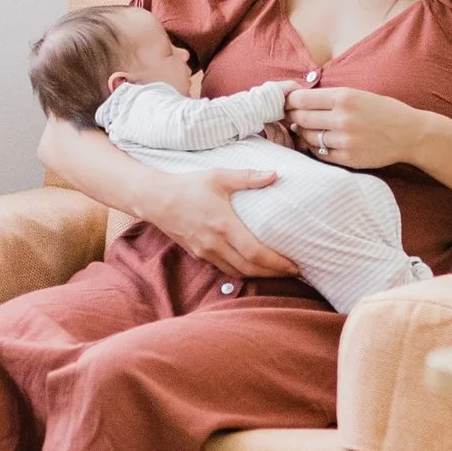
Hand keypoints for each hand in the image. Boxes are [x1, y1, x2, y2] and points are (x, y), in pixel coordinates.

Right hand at [146, 168, 297, 277]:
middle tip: (294, 272)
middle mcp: (215, 244)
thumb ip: (248, 177)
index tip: (295, 265)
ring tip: (278, 272)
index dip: (277, 263)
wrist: (156, 199)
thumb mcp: (218, 176)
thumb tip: (275, 174)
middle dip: (274, 274)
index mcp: (223, 225)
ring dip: (259, 276)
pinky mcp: (199, 255)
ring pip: (237, 273)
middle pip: (249, 269)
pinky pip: (225, 270)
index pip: (255, 253)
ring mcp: (205, 252)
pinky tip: (253, 268)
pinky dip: (243, 273)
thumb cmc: (188, 186)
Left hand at [285, 85, 428, 173]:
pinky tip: (319, 142)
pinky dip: (315, 147)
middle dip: (292, 117)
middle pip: (301, 119)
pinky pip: (320, 153)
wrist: (410, 134)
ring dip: (302, 133)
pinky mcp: (348, 158)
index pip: (301, 100)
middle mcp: (343, 118)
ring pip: (308, 137)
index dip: (289, 102)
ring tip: (305, 129)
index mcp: (344, 97)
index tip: (287, 103)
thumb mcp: (358, 94)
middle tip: (290, 117)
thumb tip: (298, 101)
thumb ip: (330, 97)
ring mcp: (345, 140)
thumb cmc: (383, 111)